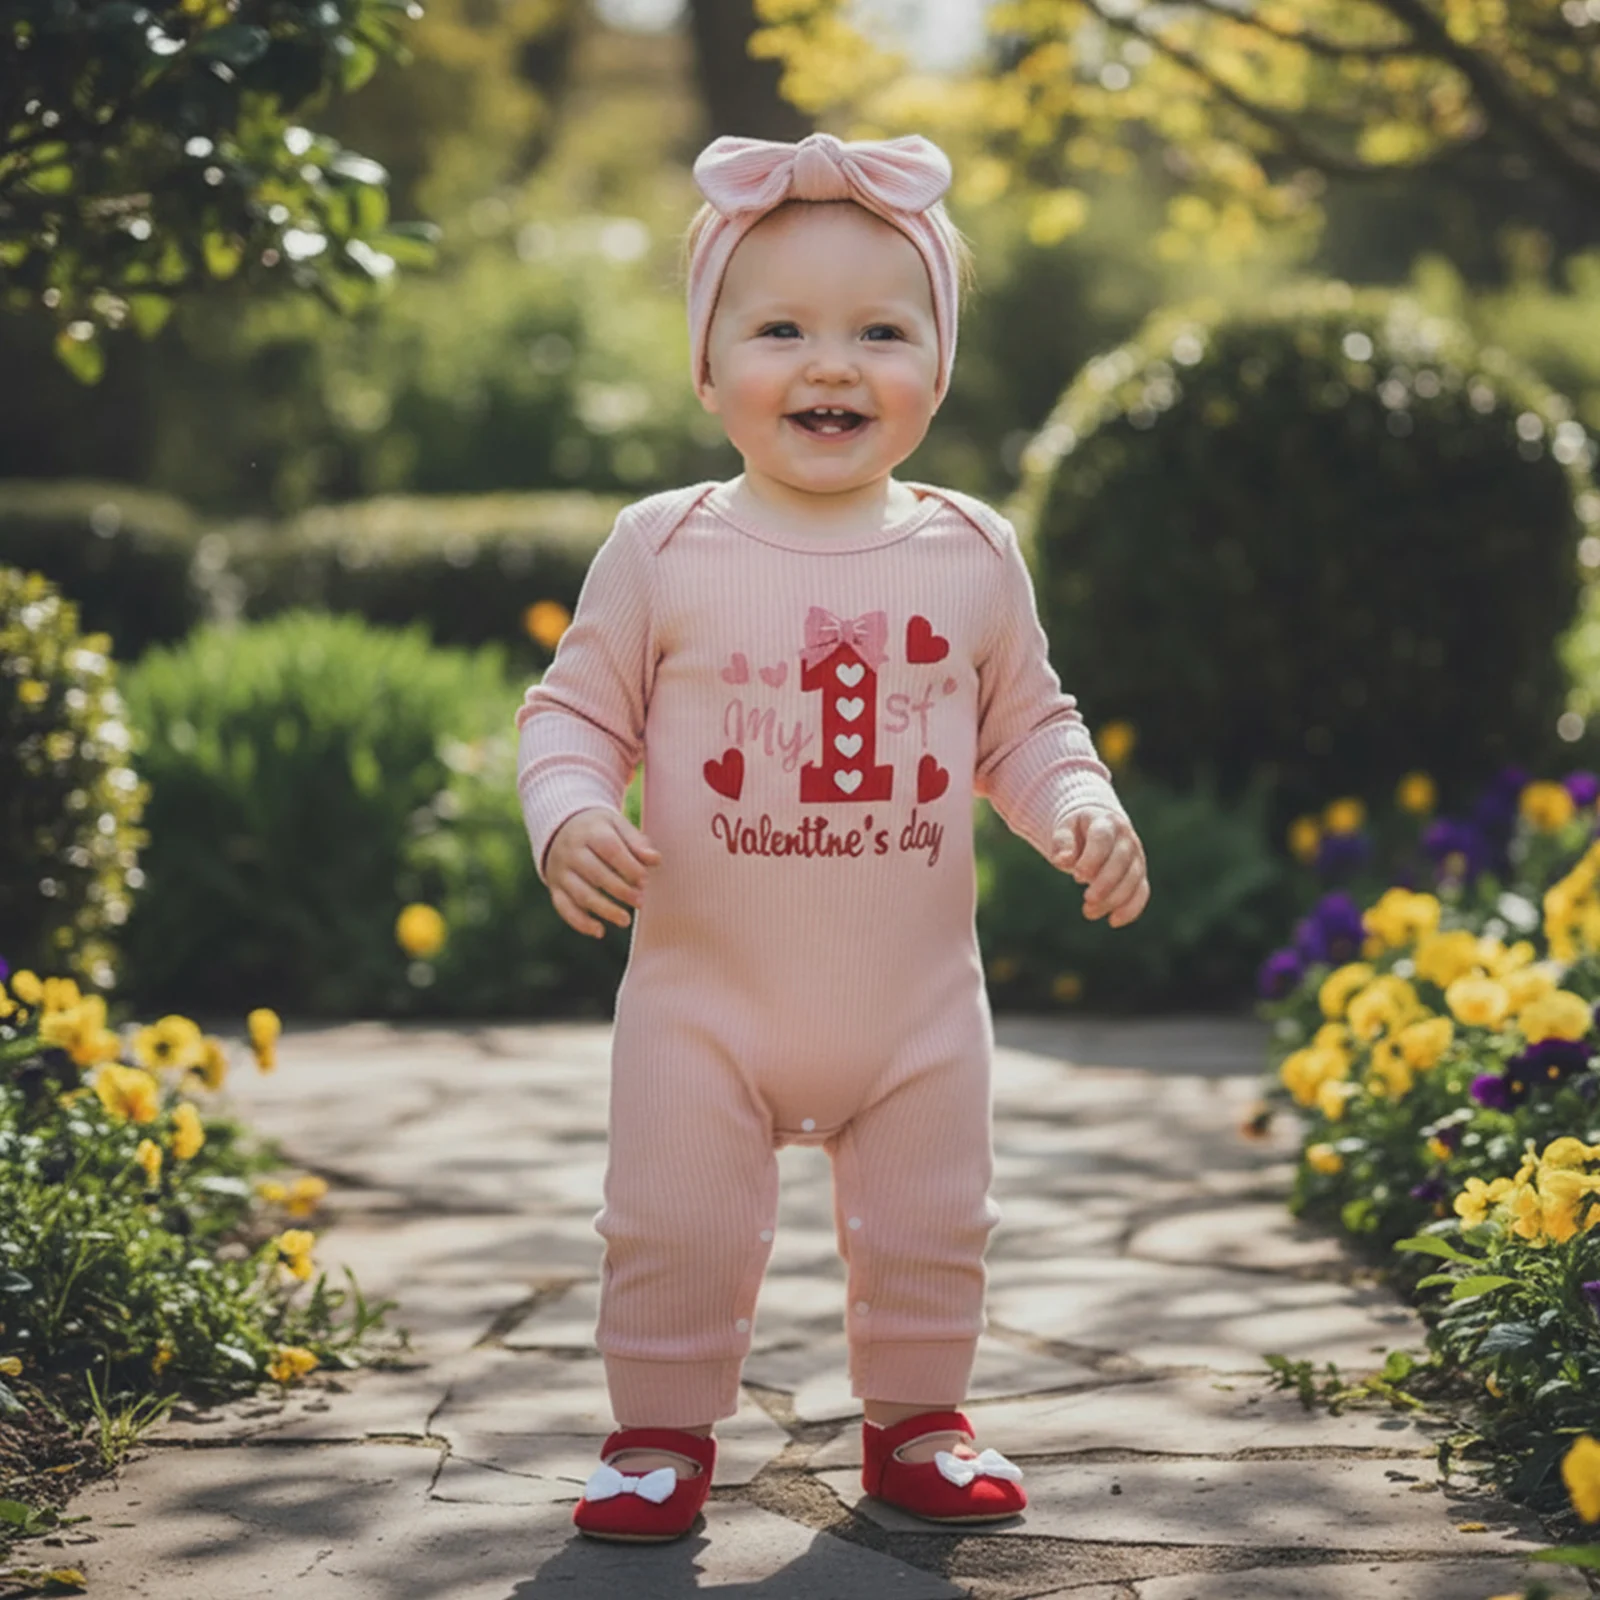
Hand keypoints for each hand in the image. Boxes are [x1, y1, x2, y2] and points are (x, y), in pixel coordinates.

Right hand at [545, 807, 660, 938]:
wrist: (559, 828)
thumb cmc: (598, 829)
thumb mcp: (616, 825)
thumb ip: (636, 842)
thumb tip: (655, 860)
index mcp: (590, 832)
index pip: (610, 849)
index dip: (628, 867)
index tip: (644, 881)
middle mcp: (571, 851)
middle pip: (595, 873)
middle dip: (620, 890)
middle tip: (641, 902)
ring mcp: (561, 871)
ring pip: (580, 894)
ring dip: (604, 910)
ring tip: (626, 921)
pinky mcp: (555, 887)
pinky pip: (564, 907)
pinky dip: (580, 922)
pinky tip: (600, 931)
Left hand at [1051, 808, 1148, 927]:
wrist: (1099, 828)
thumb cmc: (1078, 830)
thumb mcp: (1065, 829)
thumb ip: (1062, 842)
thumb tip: (1061, 860)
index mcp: (1106, 823)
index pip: (1103, 838)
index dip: (1093, 858)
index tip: (1077, 876)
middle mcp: (1126, 839)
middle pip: (1122, 860)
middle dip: (1106, 883)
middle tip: (1087, 899)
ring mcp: (1136, 857)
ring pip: (1132, 879)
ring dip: (1113, 899)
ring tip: (1089, 912)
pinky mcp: (1139, 875)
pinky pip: (1142, 892)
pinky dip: (1131, 909)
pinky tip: (1113, 921)